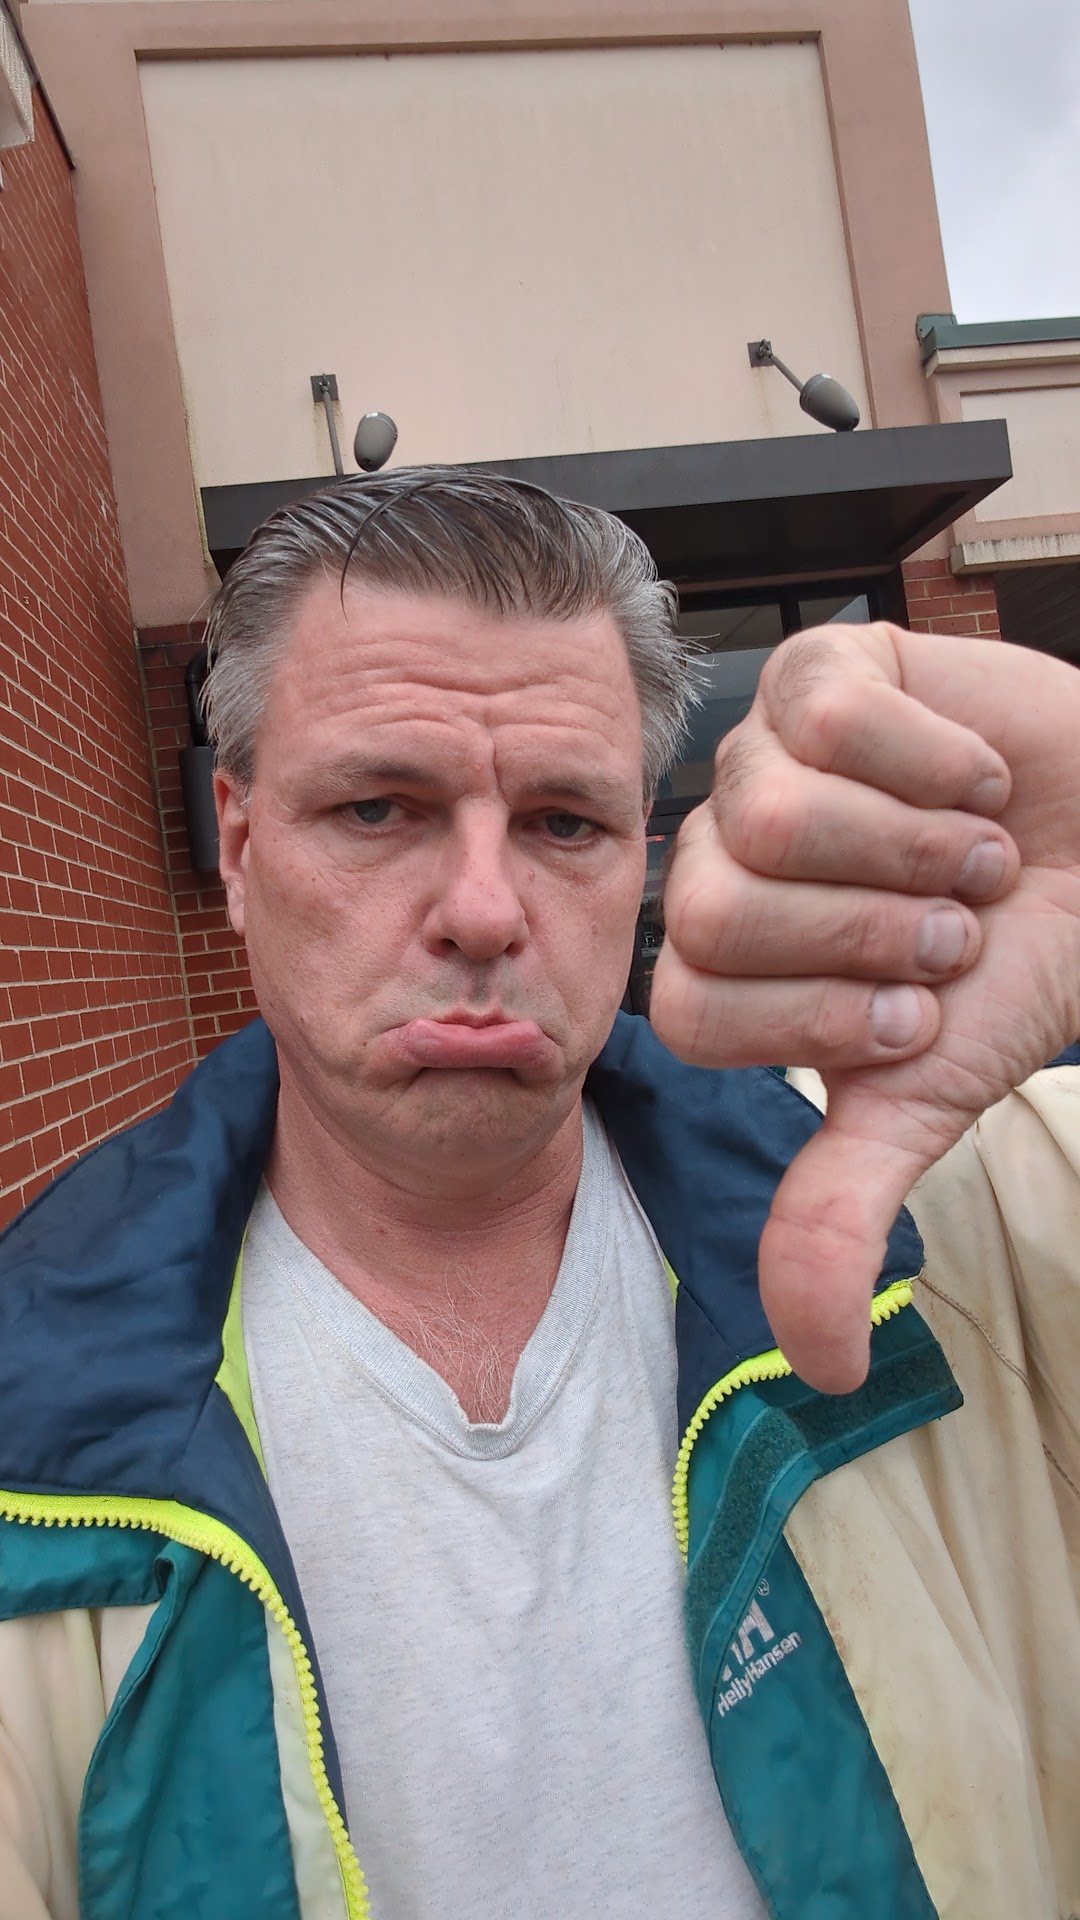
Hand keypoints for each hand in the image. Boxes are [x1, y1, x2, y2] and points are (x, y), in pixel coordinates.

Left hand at [650, 622, 1079, 1391]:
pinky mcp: (822, 671)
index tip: (919, 1013)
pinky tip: (973, 777)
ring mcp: (759, 757)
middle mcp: (719, 856)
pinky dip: (935, 757)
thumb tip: (818, 1366)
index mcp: (718, 962)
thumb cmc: (1010, 975)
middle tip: (950, 930)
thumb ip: (841, 1213)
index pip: (694, 1005)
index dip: (824, 1019)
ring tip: (971, 855)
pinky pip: (832, 711)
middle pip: (718, 907)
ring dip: (913, 850)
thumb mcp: (924, 1101)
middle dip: (871, 935)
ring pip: (772, 810)